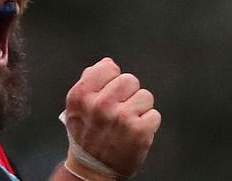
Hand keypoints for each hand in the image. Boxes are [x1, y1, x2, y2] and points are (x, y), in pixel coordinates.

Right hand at [63, 57, 160, 176]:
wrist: (92, 169)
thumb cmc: (86, 135)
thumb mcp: (76, 106)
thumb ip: (89, 80)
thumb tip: (108, 63)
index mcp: (81, 95)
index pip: (109, 67)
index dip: (112, 79)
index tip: (109, 92)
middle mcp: (100, 104)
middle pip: (130, 79)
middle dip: (128, 93)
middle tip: (120, 108)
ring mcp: (120, 118)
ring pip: (145, 96)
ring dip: (140, 108)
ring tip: (127, 121)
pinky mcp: (139, 132)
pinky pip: (155, 114)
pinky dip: (148, 123)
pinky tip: (135, 131)